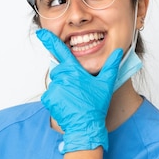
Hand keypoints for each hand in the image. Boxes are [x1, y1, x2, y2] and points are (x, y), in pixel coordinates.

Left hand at [36, 28, 122, 151]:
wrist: (85, 126)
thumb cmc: (96, 106)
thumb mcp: (106, 84)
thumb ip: (111, 66)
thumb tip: (118, 51)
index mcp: (75, 71)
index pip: (61, 51)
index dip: (50, 40)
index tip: (40, 32)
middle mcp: (63, 77)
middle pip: (59, 71)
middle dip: (66, 77)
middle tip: (77, 90)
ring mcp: (55, 88)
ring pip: (55, 84)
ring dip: (62, 89)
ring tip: (74, 100)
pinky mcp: (49, 98)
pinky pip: (50, 95)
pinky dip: (56, 99)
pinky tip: (66, 105)